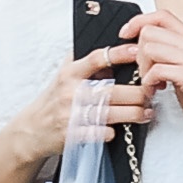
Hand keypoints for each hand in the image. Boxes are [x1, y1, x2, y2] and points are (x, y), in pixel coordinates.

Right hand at [4, 45, 152, 165]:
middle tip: (150, 92)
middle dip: (137, 93)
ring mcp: (72, 115)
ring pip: (111, 113)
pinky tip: (120, 129)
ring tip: (146, 112)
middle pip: (113, 91)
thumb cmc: (55, 99)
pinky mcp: (73, 135)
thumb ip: (85, 61)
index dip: (120, 54)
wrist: (32, 129)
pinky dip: (112, 132)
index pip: (97, 58)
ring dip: (134, 113)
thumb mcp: (65, 75)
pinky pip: (101, 133)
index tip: (139, 50)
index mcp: (70, 73)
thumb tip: (114, 46)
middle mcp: (71, 93)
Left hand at [124, 10, 182, 153]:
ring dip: (143, 69)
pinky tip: (156, 92)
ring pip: (151, 48)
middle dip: (138, 53)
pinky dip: (149, 82)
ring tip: (151, 84)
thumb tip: (139, 44)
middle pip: (151, 31)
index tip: (125, 35)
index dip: (138, 21)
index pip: (162, 15)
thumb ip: (168, 54)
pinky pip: (157, 69)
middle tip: (145, 73)